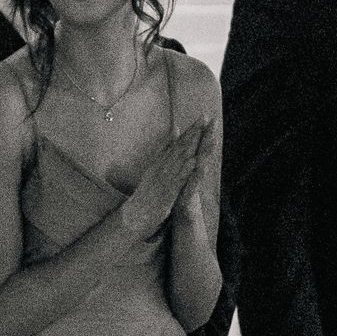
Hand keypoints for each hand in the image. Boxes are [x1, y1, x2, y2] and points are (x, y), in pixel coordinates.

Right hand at [119, 118, 210, 242]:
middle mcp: (160, 169)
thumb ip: (160, 160)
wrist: (132, 218)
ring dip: (191, 146)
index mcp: (158, 165)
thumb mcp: (151, 175)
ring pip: (179, 160)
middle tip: (203, 117)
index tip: (199, 118)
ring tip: (202, 133)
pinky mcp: (165, 194)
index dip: (188, 131)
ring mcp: (163, 180)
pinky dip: (186, 169)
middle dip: (192, 133)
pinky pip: (177, 180)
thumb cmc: (144, 197)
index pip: (175, 145)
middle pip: (178, 148)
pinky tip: (195, 161)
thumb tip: (167, 145)